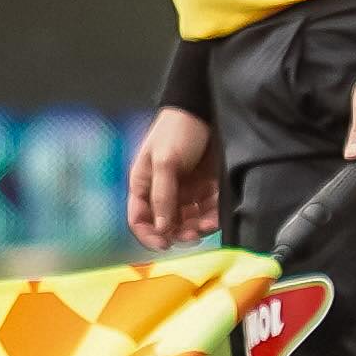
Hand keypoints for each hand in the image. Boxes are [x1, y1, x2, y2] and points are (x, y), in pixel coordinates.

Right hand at [129, 104, 221, 250]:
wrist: (206, 110)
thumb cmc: (177, 130)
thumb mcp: (165, 161)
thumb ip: (163, 195)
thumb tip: (162, 228)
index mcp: (144, 185)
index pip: (139, 219)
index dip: (149, 235)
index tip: (164, 245)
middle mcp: (164, 191)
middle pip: (167, 224)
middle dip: (177, 233)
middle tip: (191, 236)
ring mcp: (186, 190)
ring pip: (189, 220)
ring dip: (196, 228)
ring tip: (206, 226)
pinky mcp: (207, 187)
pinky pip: (208, 210)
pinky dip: (211, 217)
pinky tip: (216, 219)